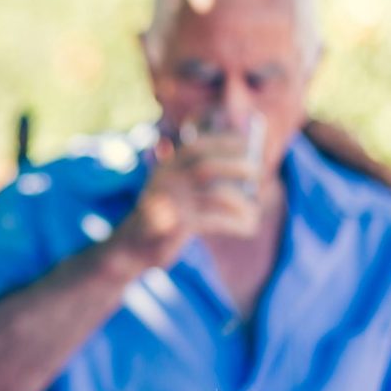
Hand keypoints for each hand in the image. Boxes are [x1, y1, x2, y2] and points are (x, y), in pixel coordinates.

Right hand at [108, 133, 259, 270]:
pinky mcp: (178, 226)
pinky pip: (215, 221)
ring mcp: (172, 203)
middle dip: (237, 167)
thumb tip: (242, 166)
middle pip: (207, 168)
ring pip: (214, 195)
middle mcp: (166, 181)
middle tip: (258, 173)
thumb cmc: (162, 217)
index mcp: (166, 168)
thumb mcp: (174, 190)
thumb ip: (196, 177)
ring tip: (254, 211)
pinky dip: (236, 223)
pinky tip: (248, 227)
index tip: (245, 143)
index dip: (222, 142)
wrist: (131, 247)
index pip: (196, 148)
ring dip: (241, 202)